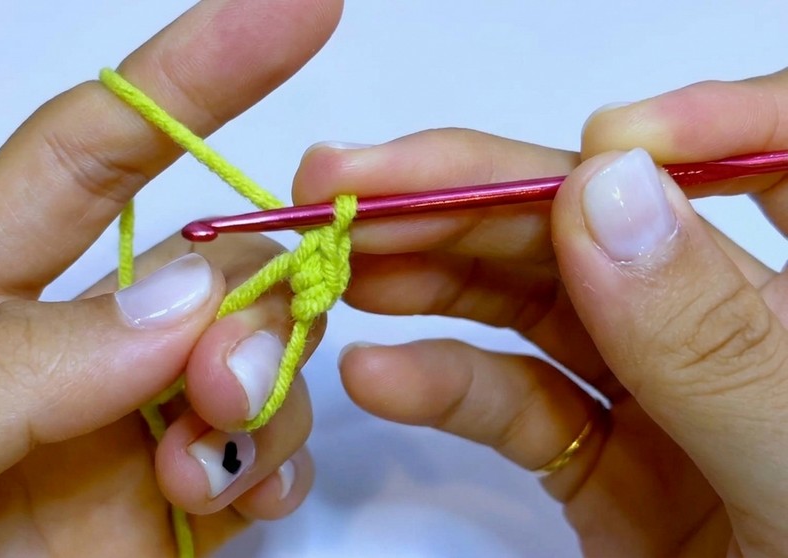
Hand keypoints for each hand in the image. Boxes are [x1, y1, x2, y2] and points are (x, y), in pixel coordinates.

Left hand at [0, 1, 342, 555]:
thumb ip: (0, 378)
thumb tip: (175, 304)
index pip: (85, 159)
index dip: (192, 75)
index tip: (297, 10)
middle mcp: (46, 364)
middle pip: (195, 268)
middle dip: (245, 295)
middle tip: (220, 388)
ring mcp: (109, 443)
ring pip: (245, 360)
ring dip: (263, 387)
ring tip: (209, 460)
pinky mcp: (156, 523)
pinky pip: (254, 459)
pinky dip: (274, 462)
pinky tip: (238, 494)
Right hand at [293, 68, 787, 555]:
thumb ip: (715, 337)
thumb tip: (606, 187)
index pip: (771, 158)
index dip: (695, 125)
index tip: (605, 138)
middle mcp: (729, 328)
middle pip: (600, 219)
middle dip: (477, 190)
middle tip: (354, 182)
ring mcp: (657, 392)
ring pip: (533, 298)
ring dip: (430, 271)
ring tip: (338, 256)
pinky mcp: (598, 461)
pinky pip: (513, 401)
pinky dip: (439, 383)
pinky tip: (375, 375)